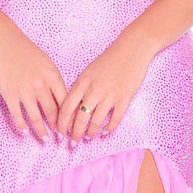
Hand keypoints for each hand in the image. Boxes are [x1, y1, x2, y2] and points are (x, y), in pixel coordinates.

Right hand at [0, 20, 66, 142]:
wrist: (3, 41)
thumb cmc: (26, 50)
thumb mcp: (47, 63)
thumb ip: (53, 80)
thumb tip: (60, 99)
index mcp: (52, 76)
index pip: (65, 102)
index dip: (69, 117)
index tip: (71, 126)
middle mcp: (40, 85)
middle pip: (52, 112)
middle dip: (58, 127)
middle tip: (61, 137)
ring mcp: (24, 90)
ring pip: (36, 117)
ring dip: (41, 131)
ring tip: (45, 139)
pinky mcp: (9, 93)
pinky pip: (17, 114)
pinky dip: (22, 124)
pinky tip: (24, 131)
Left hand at [56, 28, 157, 143]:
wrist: (132, 49)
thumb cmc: (109, 59)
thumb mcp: (88, 71)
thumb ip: (80, 88)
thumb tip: (73, 109)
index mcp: (82, 82)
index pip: (66, 108)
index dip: (61, 123)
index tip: (60, 132)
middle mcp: (94, 90)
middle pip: (79, 118)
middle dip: (74, 134)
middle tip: (72, 143)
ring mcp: (109, 95)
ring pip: (95, 122)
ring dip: (90, 133)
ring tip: (88, 138)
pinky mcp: (124, 99)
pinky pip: (114, 120)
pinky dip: (108, 129)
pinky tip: (104, 132)